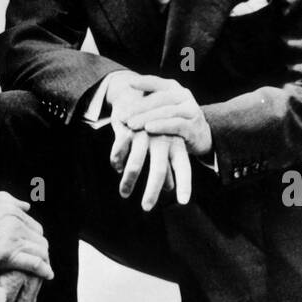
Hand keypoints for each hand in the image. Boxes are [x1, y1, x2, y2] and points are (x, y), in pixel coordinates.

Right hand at [0, 190, 52, 281]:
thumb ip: (4, 202)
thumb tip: (26, 206)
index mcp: (7, 204)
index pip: (32, 224)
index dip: (33, 239)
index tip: (31, 249)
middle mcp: (13, 217)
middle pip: (39, 237)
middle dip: (40, 250)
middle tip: (38, 263)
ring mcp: (10, 235)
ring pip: (40, 249)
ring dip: (43, 260)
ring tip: (42, 271)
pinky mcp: (6, 255)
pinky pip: (34, 263)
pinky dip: (43, 270)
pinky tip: (47, 275)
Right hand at [106, 73, 197, 209]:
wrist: (134, 93)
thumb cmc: (152, 126)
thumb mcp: (163, 143)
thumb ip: (167, 166)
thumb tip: (170, 188)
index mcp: (175, 143)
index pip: (183, 166)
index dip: (184, 183)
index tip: (183, 202)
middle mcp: (162, 139)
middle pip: (158, 169)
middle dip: (152, 191)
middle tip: (147, 208)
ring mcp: (144, 134)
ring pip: (135, 164)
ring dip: (128, 182)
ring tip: (124, 194)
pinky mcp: (126, 130)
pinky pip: (119, 153)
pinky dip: (117, 162)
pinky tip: (117, 166)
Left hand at [122, 77, 212, 157]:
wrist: (201, 137)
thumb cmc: (175, 122)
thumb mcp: (163, 109)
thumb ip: (149, 104)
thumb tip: (122, 104)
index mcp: (174, 89)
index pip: (157, 82)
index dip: (144, 82)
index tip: (129, 84)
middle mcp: (184, 96)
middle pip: (159, 99)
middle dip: (139, 108)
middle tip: (122, 116)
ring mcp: (190, 110)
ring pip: (166, 111)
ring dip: (147, 118)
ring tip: (131, 124)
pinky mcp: (194, 126)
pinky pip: (176, 124)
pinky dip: (162, 126)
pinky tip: (149, 128)